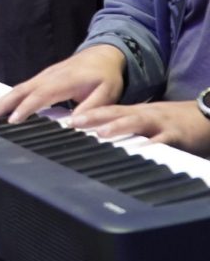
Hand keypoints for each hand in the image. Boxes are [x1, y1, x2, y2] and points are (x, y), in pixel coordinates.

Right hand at [0, 45, 126, 123]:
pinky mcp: (42, 78)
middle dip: (3, 103)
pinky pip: (22, 88)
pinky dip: (8, 97)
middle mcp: (49, 76)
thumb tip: (74, 123)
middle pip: (21, 90)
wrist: (104, 54)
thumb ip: (92, 108)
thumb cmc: (106, 76)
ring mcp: (44, 76)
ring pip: (18, 88)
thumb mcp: (108, 93)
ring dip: (1, 100)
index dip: (26, 108)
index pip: (40, 95)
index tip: (13, 120)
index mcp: (64, 81)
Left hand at [68, 99, 209, 154]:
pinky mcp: (176, 134)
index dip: (86, 114)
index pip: (107, 110)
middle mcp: (145, 114)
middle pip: (116, 112)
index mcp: (136, 112)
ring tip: (100, 133)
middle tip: (73, 123)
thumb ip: (127, 126)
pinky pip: (163, 140)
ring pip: (136, 122)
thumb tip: (100, 134)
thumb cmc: (173, 123)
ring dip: (117, 126)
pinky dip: (152, 144)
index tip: (65, 120)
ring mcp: (160, 123)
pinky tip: (142, 149)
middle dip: (93, 117)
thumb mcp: (147, 122)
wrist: (205, 117)